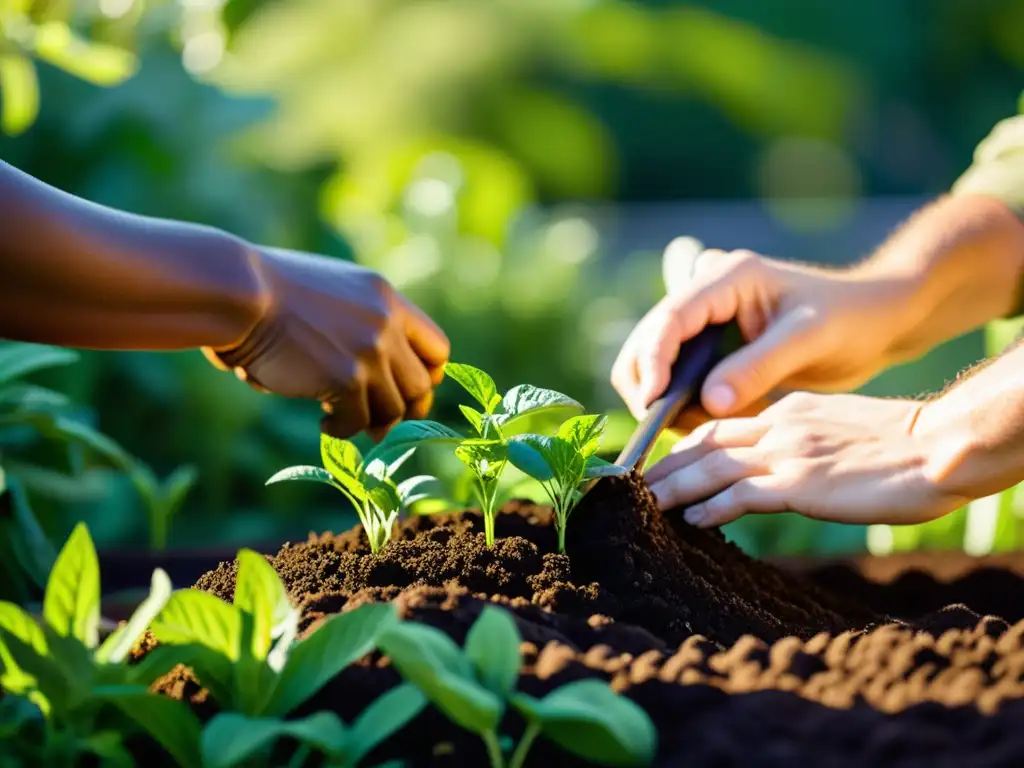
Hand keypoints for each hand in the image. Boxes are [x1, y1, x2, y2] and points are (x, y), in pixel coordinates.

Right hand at [202, 246, 449, 439]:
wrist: (241, 293)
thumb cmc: (270, 292)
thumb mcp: (332, 293)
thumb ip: (360, 323)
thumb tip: (373, 379)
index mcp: (386, 298)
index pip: (437, 347)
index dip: (427, 376)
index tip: (407, 390)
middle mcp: (386, 324)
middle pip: (421, 384)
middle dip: (406, 410)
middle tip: (384, 424)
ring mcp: (370, 352)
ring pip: (393, 409)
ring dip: (371, 422)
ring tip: (342, 419)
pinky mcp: (347, 379)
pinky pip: (358, 421)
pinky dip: (342, 429)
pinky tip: (324, 422)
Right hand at [611, 240, 916, 429]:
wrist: (875, 323)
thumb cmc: (851, 319)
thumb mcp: (810, 340)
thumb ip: (759, 367)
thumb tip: (709, 402)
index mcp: (727, 278)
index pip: (670, 317)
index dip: (654, 360)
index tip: (654, 400)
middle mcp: (706, 294)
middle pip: (647, 340)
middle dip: (650, 384)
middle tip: (673, 425)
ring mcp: (704, 322)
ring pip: (653, 363)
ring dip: (665, 400)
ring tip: (707, 427)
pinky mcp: (708, 348)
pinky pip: (676, 380)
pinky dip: (681, 406)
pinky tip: (714, 423)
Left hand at [644, 392, 969, 527]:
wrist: (940, 446)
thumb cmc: (902, 444)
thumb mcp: (840, 429)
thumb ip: (804, 440)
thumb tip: (783, 466)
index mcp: (789, 411)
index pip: (722, 425)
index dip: (686, 444)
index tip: (663, 461)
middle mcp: (780, 427)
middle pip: (704, 443)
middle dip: (665, 465)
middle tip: (634, 484)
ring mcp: (787, 454)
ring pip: (711, 467)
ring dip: (673, 487)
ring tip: (646, 504)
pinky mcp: (799, 483)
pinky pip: (740, 495)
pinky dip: (711, 507)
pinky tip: (692, 520)